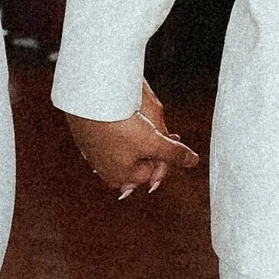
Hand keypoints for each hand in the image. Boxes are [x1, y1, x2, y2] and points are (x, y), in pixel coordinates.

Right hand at [66, 83, 199, 198]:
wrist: (86, 103)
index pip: (152, 171)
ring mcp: (94, 156)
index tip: (172, 136)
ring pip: (124, 149)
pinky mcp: (85, 140)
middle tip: (159, 127)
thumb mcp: (154, 140)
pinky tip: (123, 116)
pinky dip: (119, 130)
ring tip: (140, 119)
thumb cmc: (119, 125)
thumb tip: (193, 161)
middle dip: (151, 146)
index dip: (166, 154)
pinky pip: (109, 139)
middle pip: (138, 161)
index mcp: (123, 176)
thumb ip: (174, 154)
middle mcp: (106, 171)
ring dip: (135, 137)